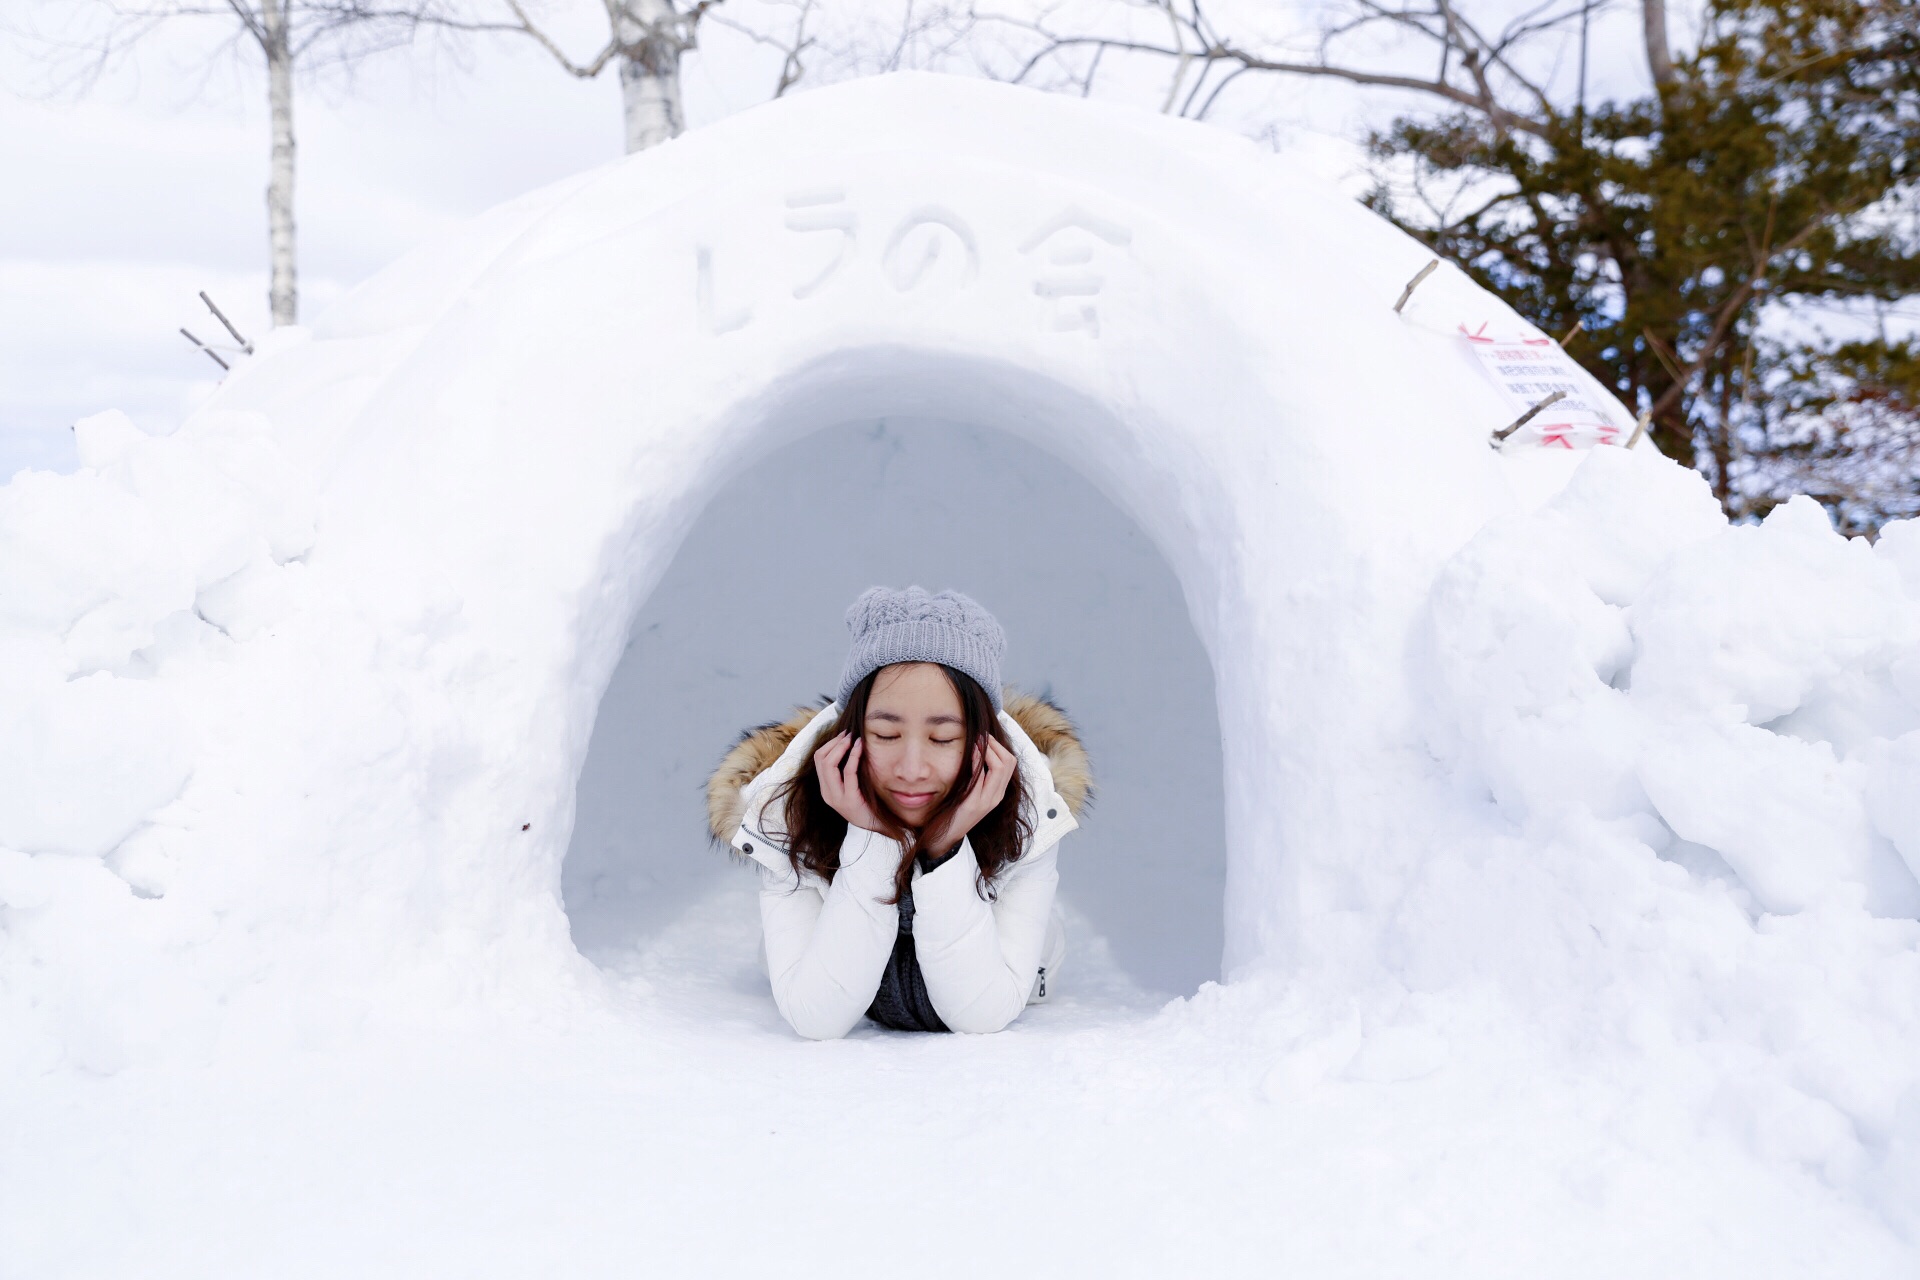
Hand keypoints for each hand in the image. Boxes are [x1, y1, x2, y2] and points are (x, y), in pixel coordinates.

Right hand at [814, 731, 885, 833]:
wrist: (878, 827)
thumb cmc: (868, 804)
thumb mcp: (852, 788)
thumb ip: (846, 772)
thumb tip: (848, 746)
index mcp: (826, 790)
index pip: (818, 761)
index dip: (829, 744)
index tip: (842, 735)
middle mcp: (827, 794)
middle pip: (821, 760)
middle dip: (834, 743)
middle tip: (848, 734)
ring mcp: (836, 798)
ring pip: (829, 765)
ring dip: (841, 748)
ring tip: (853, 738)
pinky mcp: (850, 800)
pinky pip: (847, 774)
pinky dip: (852, 757)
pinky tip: (859, 748)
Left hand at [920, 736, 1015, 856]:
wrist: (945, 835)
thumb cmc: (955, 810)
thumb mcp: (971, 791)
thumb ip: (978, 775)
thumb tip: (978, 750)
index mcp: (997, 792)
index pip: (1010, 763)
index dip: (999, 746)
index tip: (985, 737)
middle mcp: (996, 797)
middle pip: (1008, 763)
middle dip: (996, 745)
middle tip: (982, 736)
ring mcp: (987, 801)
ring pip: (1000, 768)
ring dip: (988, 750)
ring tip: (977, 742)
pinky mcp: (974, 804)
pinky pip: (981, 778)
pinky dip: (977, 761)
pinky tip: (971, 753)